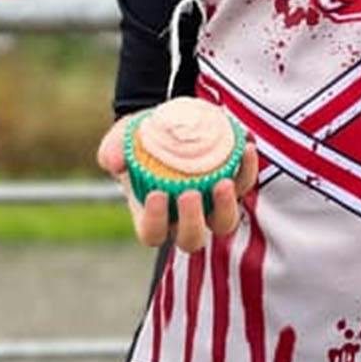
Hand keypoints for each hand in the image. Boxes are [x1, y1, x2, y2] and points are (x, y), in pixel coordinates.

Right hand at [96, 113, 259, 252]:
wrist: (168, 122)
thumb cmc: (139, 139)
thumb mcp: (121, 138)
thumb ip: (113, 149)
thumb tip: (114, 161)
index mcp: (153, 216)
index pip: (153, 233)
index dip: (155, 221)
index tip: (156, 194)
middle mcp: (184, 218)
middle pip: (192, 239)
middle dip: (192, 221)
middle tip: (189, 194)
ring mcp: (211, 205)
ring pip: (224, 223)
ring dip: (225, 207)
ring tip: (224, 182)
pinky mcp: (233, 184)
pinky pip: (244, 183)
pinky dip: (247, 169)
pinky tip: (245, 148)